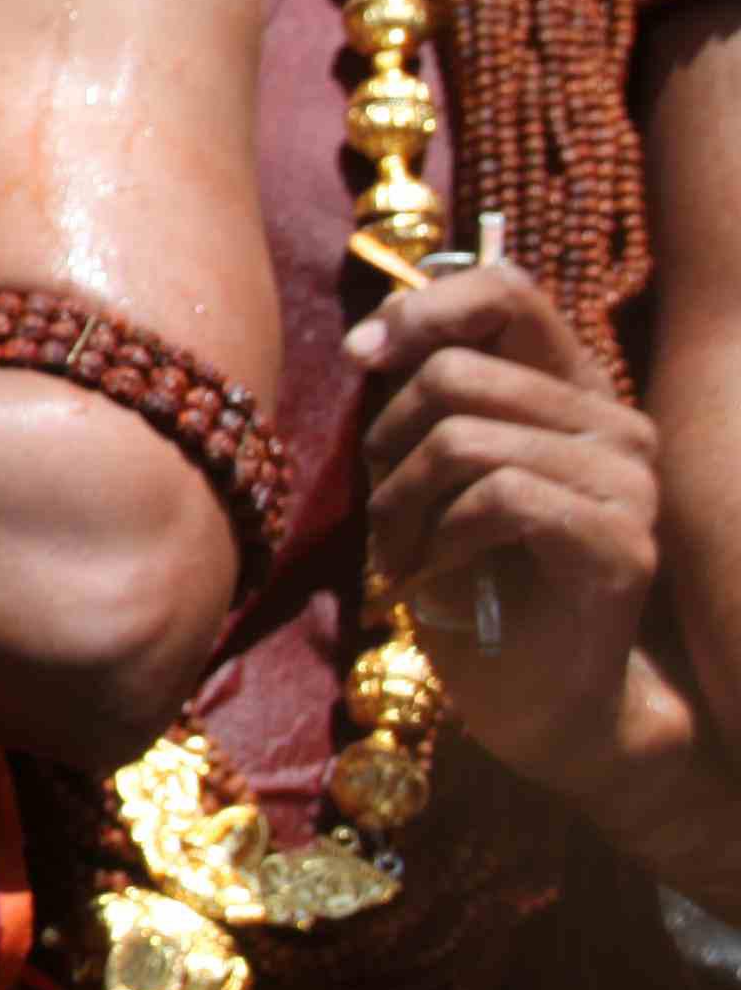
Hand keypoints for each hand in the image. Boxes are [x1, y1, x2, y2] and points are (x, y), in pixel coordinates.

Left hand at [350, 261, 672, 799]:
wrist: (539, 698)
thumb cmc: (475, 583)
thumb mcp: (435, 477)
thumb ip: (427, 404)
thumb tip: (371, 341)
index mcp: (570, 392)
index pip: (508, 292)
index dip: (421, 309)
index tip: (362, 356)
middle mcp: (613, 424)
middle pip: (457, 373)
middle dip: (388, 445)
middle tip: (385, 516)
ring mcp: (628, 483)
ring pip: (464, 438)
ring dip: (403, 505)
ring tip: (404, 556)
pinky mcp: (620, 543)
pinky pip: (497, 498)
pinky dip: (439, 540)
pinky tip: (435, 579)